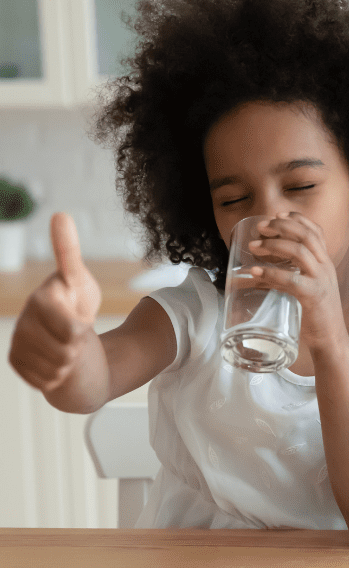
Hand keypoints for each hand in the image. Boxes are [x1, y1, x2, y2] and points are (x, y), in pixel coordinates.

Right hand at [9, 212, 101, 391]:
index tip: (81, 319)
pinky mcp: (17, 363)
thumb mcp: (80, 279)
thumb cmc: (77, 303)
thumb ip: (68, 252)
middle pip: (67, 352)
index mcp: (40, 299)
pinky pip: (47, 381)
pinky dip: (58, 375)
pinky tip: (55, 359)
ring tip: (66, 345)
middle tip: (74, 334)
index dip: (83, 329)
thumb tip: (60, 215)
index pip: (73, 329)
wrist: (70, 335)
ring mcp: (17, 344)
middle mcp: (23, 321)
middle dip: (78, 346)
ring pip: (57, 369)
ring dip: (69, 361)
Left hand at [247, 212, 345, 347]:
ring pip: (300, 252)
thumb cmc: (316, 315)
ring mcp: (321, 280)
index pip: (316, 232)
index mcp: (325, 263)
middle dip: (282, 226)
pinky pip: (291, 279)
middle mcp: (326, 267)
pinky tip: (255, 272)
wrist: (332, 338)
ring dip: (273, 245)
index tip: (278, 214)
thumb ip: (286, 278)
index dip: (297, 219)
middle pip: (307, 235)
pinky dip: (271, 273)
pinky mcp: (313, 296)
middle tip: (261, 227)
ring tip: (254, 246)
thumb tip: (256, 275)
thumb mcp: (305, 289)